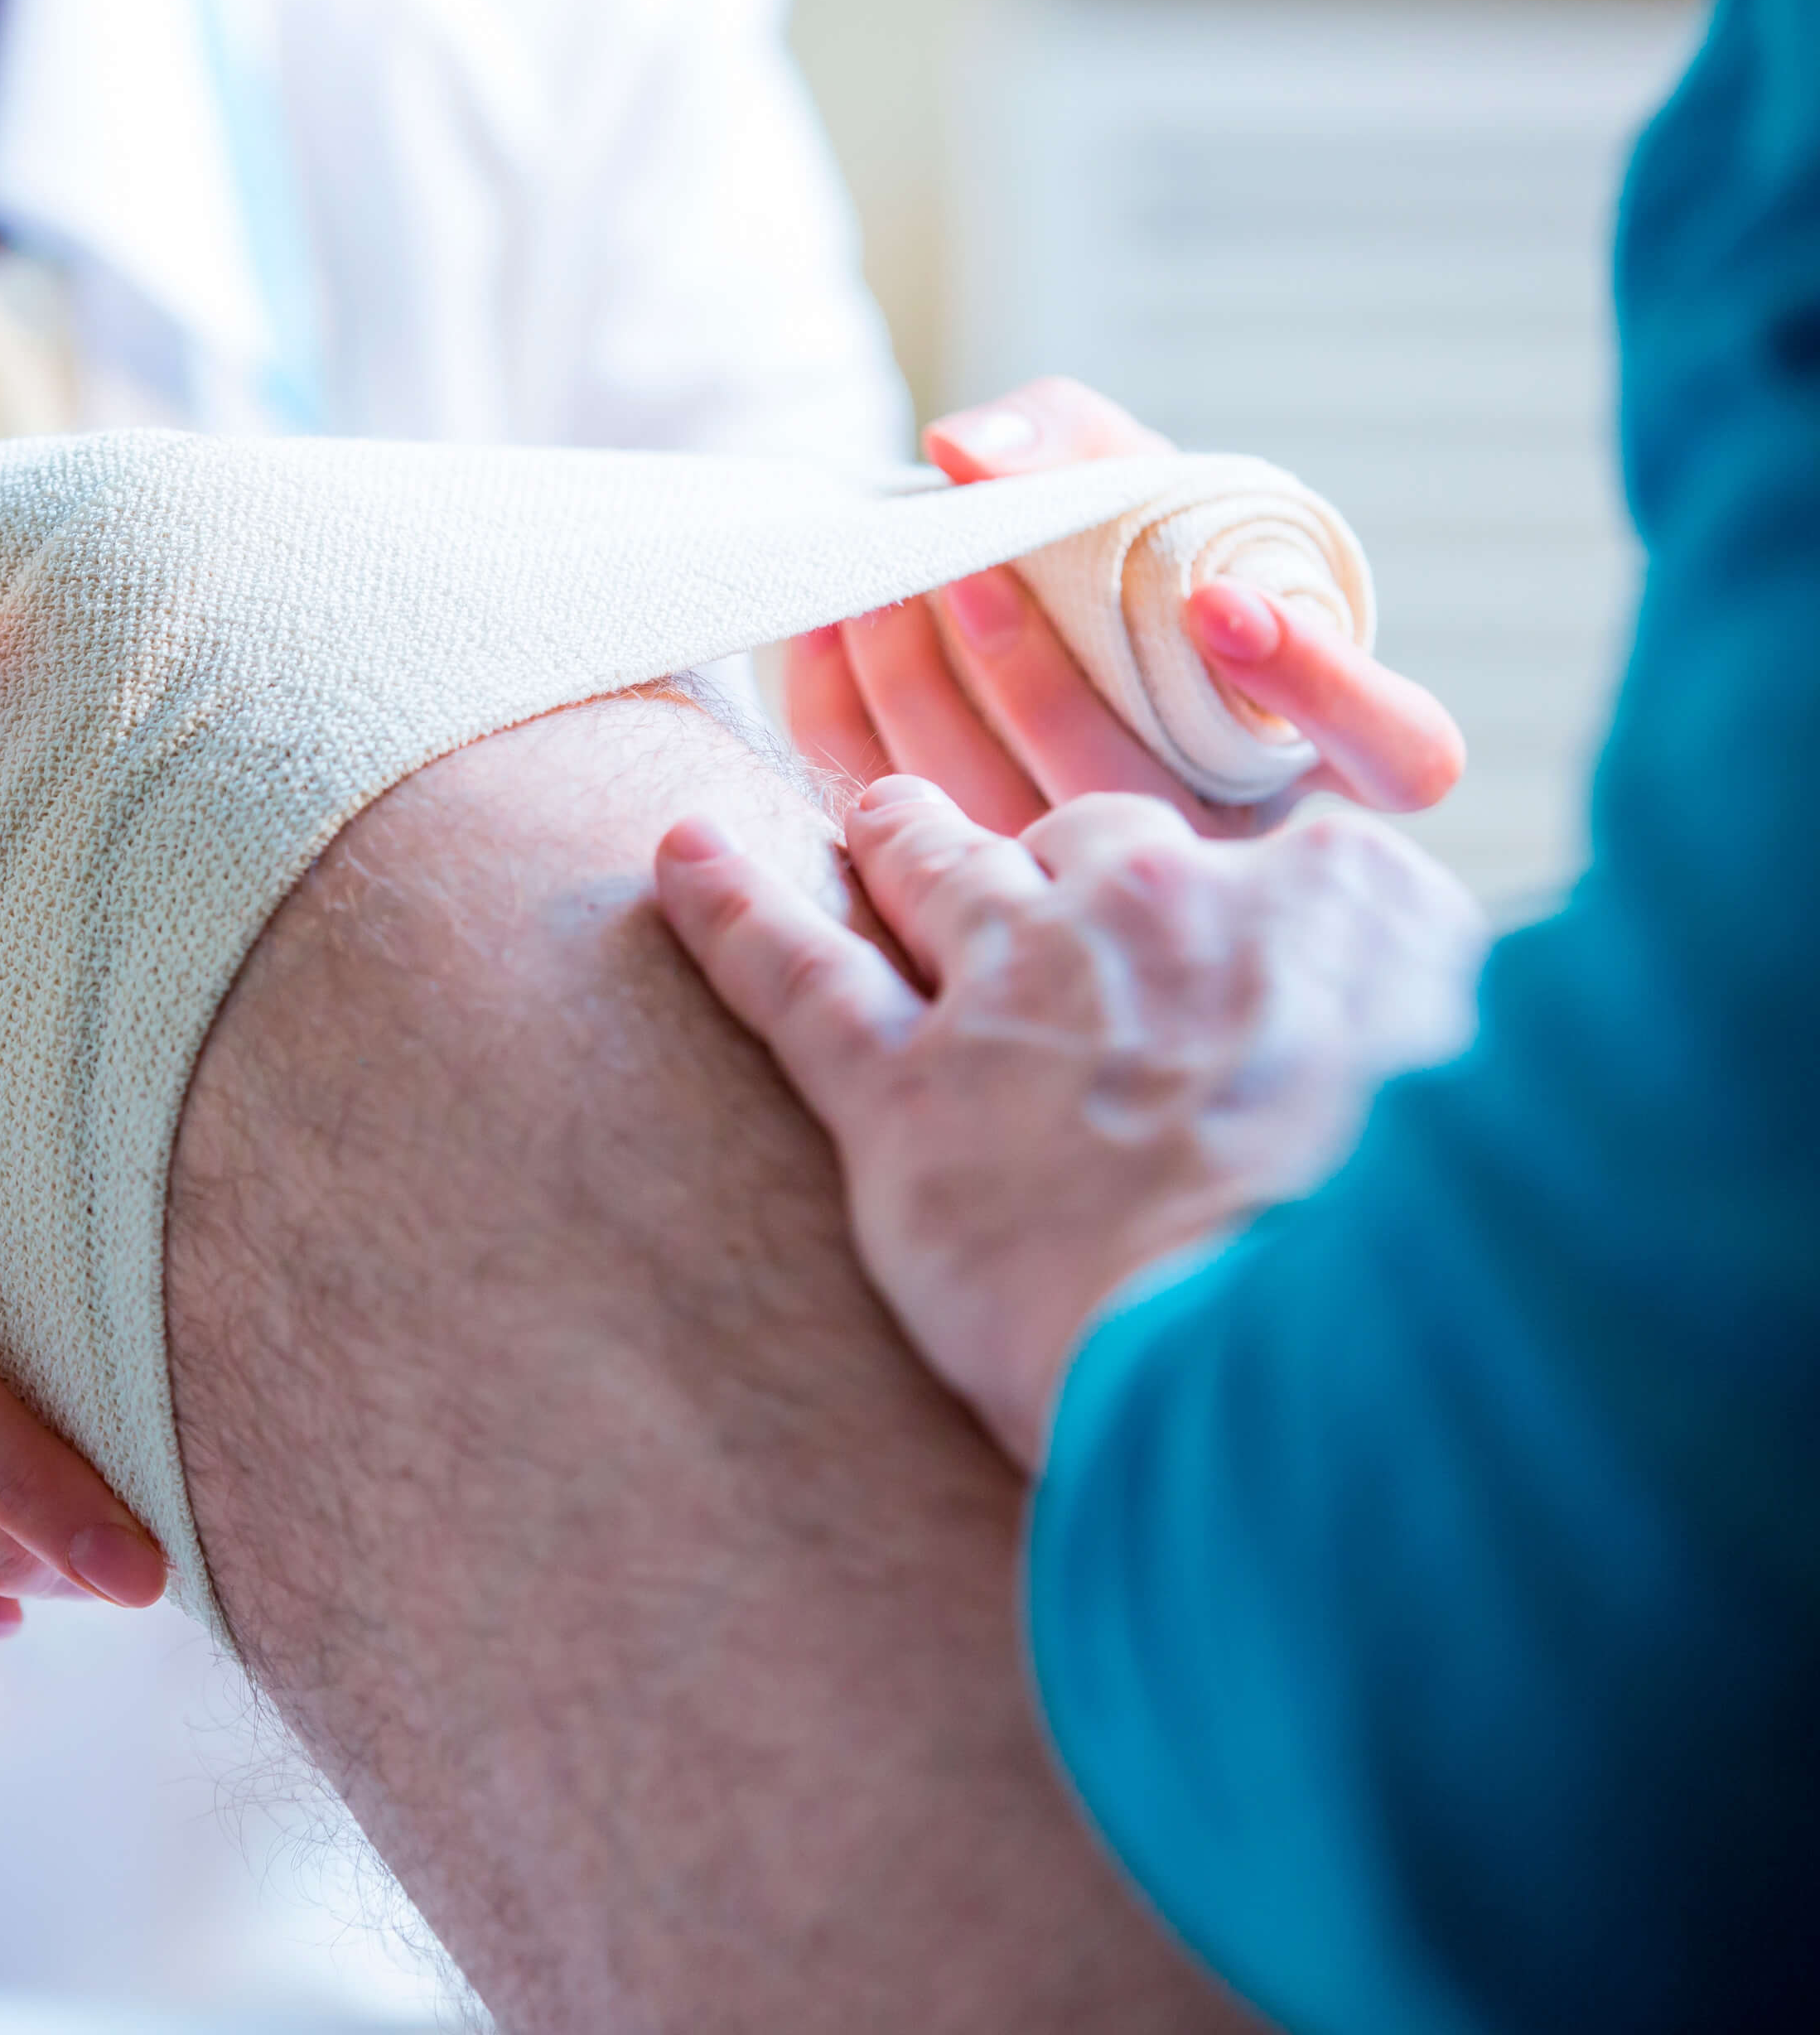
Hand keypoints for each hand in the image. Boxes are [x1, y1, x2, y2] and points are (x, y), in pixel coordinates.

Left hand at [649, 776, 1484, 1467]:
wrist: (1316, 1356)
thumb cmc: (1429, 1275)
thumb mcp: (1497, 1118)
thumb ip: (1438, 1053)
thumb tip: (1419, 1073)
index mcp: (1334, 900)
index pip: (1254, 859)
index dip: (1216, 900)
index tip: (1205, 928)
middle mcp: (1164, 906)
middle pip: (1080, 840)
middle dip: (1044, 853)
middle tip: (1010, 860)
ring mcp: (1021, 986)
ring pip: (930, 869)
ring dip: (894, 837)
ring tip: (865, 818)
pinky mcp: (906, 1094)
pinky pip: (792, 970)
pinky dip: (726, 909)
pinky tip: (676, 859)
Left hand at [784, 378, 1468, 836]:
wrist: (1023, 619)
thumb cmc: (1123, 556)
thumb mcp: (1133, 479)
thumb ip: (1079, 443)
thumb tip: (969, 451)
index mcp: (1315, 745)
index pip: (1400, 753)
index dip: (1324, 685)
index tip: (1219, 600)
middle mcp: (1220, 837)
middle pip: (1142, 796)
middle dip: (1037, 681)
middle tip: (964, 573)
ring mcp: (1095, 883)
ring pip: (1005, 823)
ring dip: (923, 697)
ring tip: (881, 590)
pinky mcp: (969, 887)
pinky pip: (894, 819)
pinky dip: (844, 720)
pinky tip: (828, 632)